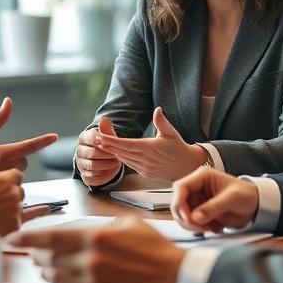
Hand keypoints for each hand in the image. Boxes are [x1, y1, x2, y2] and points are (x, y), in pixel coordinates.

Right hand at [0, 96, 57, 181]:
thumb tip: (8, 101)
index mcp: (2, 153)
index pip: (27, 146)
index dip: (42, 141)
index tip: (54, 137)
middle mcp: (7, 168)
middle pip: (23, 160)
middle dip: (14, 159)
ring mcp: (7, 184)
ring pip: (19, 173)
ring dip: (10, 172)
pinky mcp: (7, 195)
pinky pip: (16, 187)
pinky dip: (8, 184)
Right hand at [0, 147, 23, 235]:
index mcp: (6, 179)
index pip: (17, 175)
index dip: (8, 180)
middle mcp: (13, 193)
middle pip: (19, 191)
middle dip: (10, 194)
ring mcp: (15, 209)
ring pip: (18, 206)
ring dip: (10, 208)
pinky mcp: (14, 224)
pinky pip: (17, 221)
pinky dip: (10, 222)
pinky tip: (0, 222)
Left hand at [6, 218, 184, 282]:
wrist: (173, 278)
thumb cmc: (154, 248)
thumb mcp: (128, 224)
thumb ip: (100, 226)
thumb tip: (81, 231)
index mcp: (95, 238)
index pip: (51, 238)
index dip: (27, 238)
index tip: (11, 238)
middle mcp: (89, 262)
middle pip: (49, 260)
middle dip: (38, 256)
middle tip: (35, 252)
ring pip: (55, 279)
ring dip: (49, 272)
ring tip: (50, 266)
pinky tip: (66, 282)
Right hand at [75, 116, 121, 186]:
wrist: (106, 159)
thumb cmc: (106, 145)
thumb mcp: (108, 135)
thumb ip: (106, 128)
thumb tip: (104, 118)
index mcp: (84, 138)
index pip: (89, 138)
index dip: (99, 140)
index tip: (108, 143)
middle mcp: (79, 151)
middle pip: (90, 153)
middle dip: (105, 154)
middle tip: (116, 154)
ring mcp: (81, 164)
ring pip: (91, 166)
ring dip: (106, 165)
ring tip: (116, 162)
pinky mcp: (85, 176)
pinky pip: (93, 178)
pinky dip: (103, 175)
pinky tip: (111, 171)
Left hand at [92, 107, 207, 181]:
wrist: (186, 167)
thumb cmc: (179, 148)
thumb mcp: (172, 133)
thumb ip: (162, 122)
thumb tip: (158, 109)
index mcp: (150, 148)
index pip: (127, 144)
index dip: (113, 141)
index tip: (102, 137)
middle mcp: (146, 159)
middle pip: (122, 152)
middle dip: (108, 146)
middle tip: (96, 139)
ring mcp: (145, 168)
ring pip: (124, 159)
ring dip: (113, 152)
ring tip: (102, 145)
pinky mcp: (145, 173)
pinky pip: (130, 165)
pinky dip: (121, 159)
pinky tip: (115, 154)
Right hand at [171, 167, 259, 233]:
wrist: (256, 206)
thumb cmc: (247, 195)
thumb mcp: (232, 199)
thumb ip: (214, 207)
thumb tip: (195, 217)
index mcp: (202, 177)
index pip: (181, 187)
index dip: (180, 203)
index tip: (188, 218)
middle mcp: (196, 188)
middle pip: (177, 203)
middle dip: (185, 217)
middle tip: (199, 228)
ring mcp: (197, 201)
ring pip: (182, 214)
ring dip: (191, 225)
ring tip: (209, 229)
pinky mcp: (200, 212)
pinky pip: (190, 222)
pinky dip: (198, 228)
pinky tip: (213, 229)